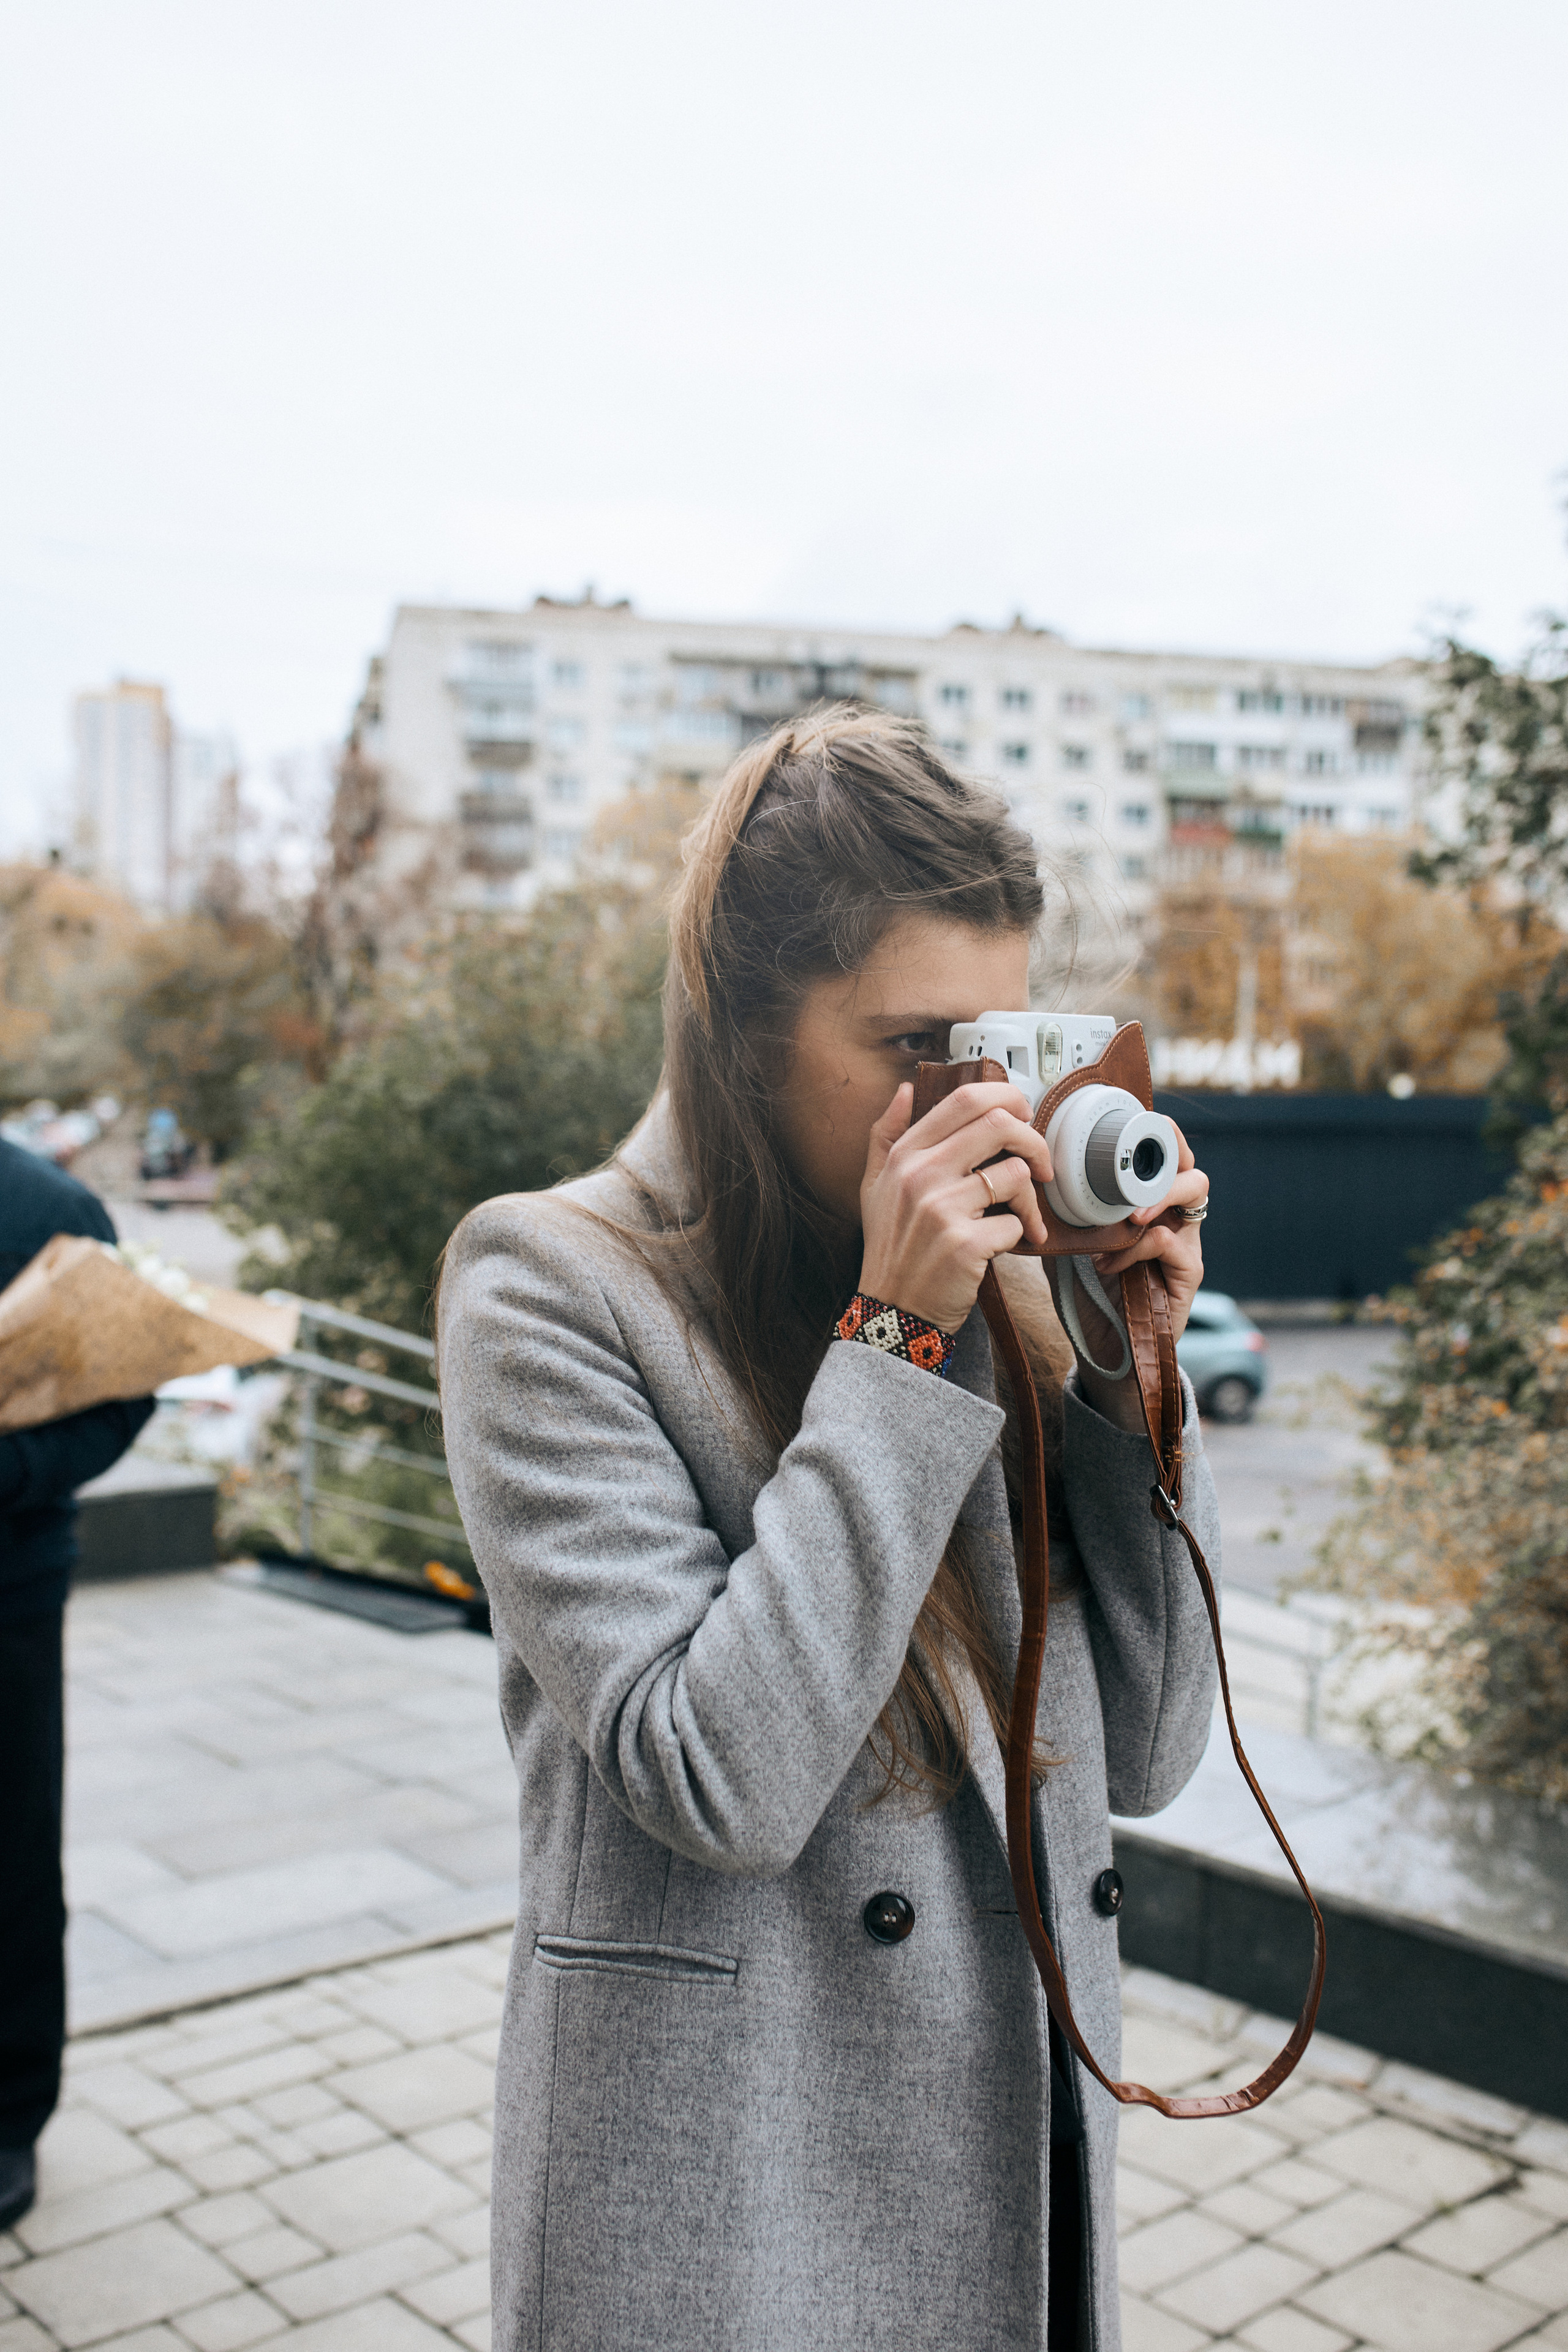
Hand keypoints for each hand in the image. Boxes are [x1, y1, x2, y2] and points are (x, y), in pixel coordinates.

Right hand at [857, 1081, 1054, 1333]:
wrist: (893, 1311)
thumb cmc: (891, 1249)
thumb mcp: (874, 1187)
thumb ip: (886, 1135)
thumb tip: (906, 1090)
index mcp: (905, 1155)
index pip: (964, 1100)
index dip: (1006, 1097)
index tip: (1023, 1117)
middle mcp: (920, 1175)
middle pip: (999, 1125)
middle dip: (1034, 1142)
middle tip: (1041, 1165)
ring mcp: (941, 1209)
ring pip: (1016, 1175)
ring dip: (1031, 1198)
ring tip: (1024, 1216)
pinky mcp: (964, 1243)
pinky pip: (1016, 1223)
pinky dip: (1021, 1235)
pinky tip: (1006, 1246)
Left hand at [1044, 1122, 1208, 1426]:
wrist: (1106, 1350)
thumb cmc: (1089, 1292)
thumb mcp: (1069, 1242)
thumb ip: (1062, 1213)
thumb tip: (1025, 1177)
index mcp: (1151, 1205)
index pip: (1166, 1156)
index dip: (1156, 1134)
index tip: (1128, 1126)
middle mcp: (1175, 1218)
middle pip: (1190, 1164)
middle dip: (1166, 1154)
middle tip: (1132, 1165)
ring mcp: (1187, 1244)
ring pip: (1194, 1192)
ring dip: (1157, 1195)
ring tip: (1128, 1217)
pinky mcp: (1188, 1273)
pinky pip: (1170, 1242)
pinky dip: (1137, 1247)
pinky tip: (1108, 1263)